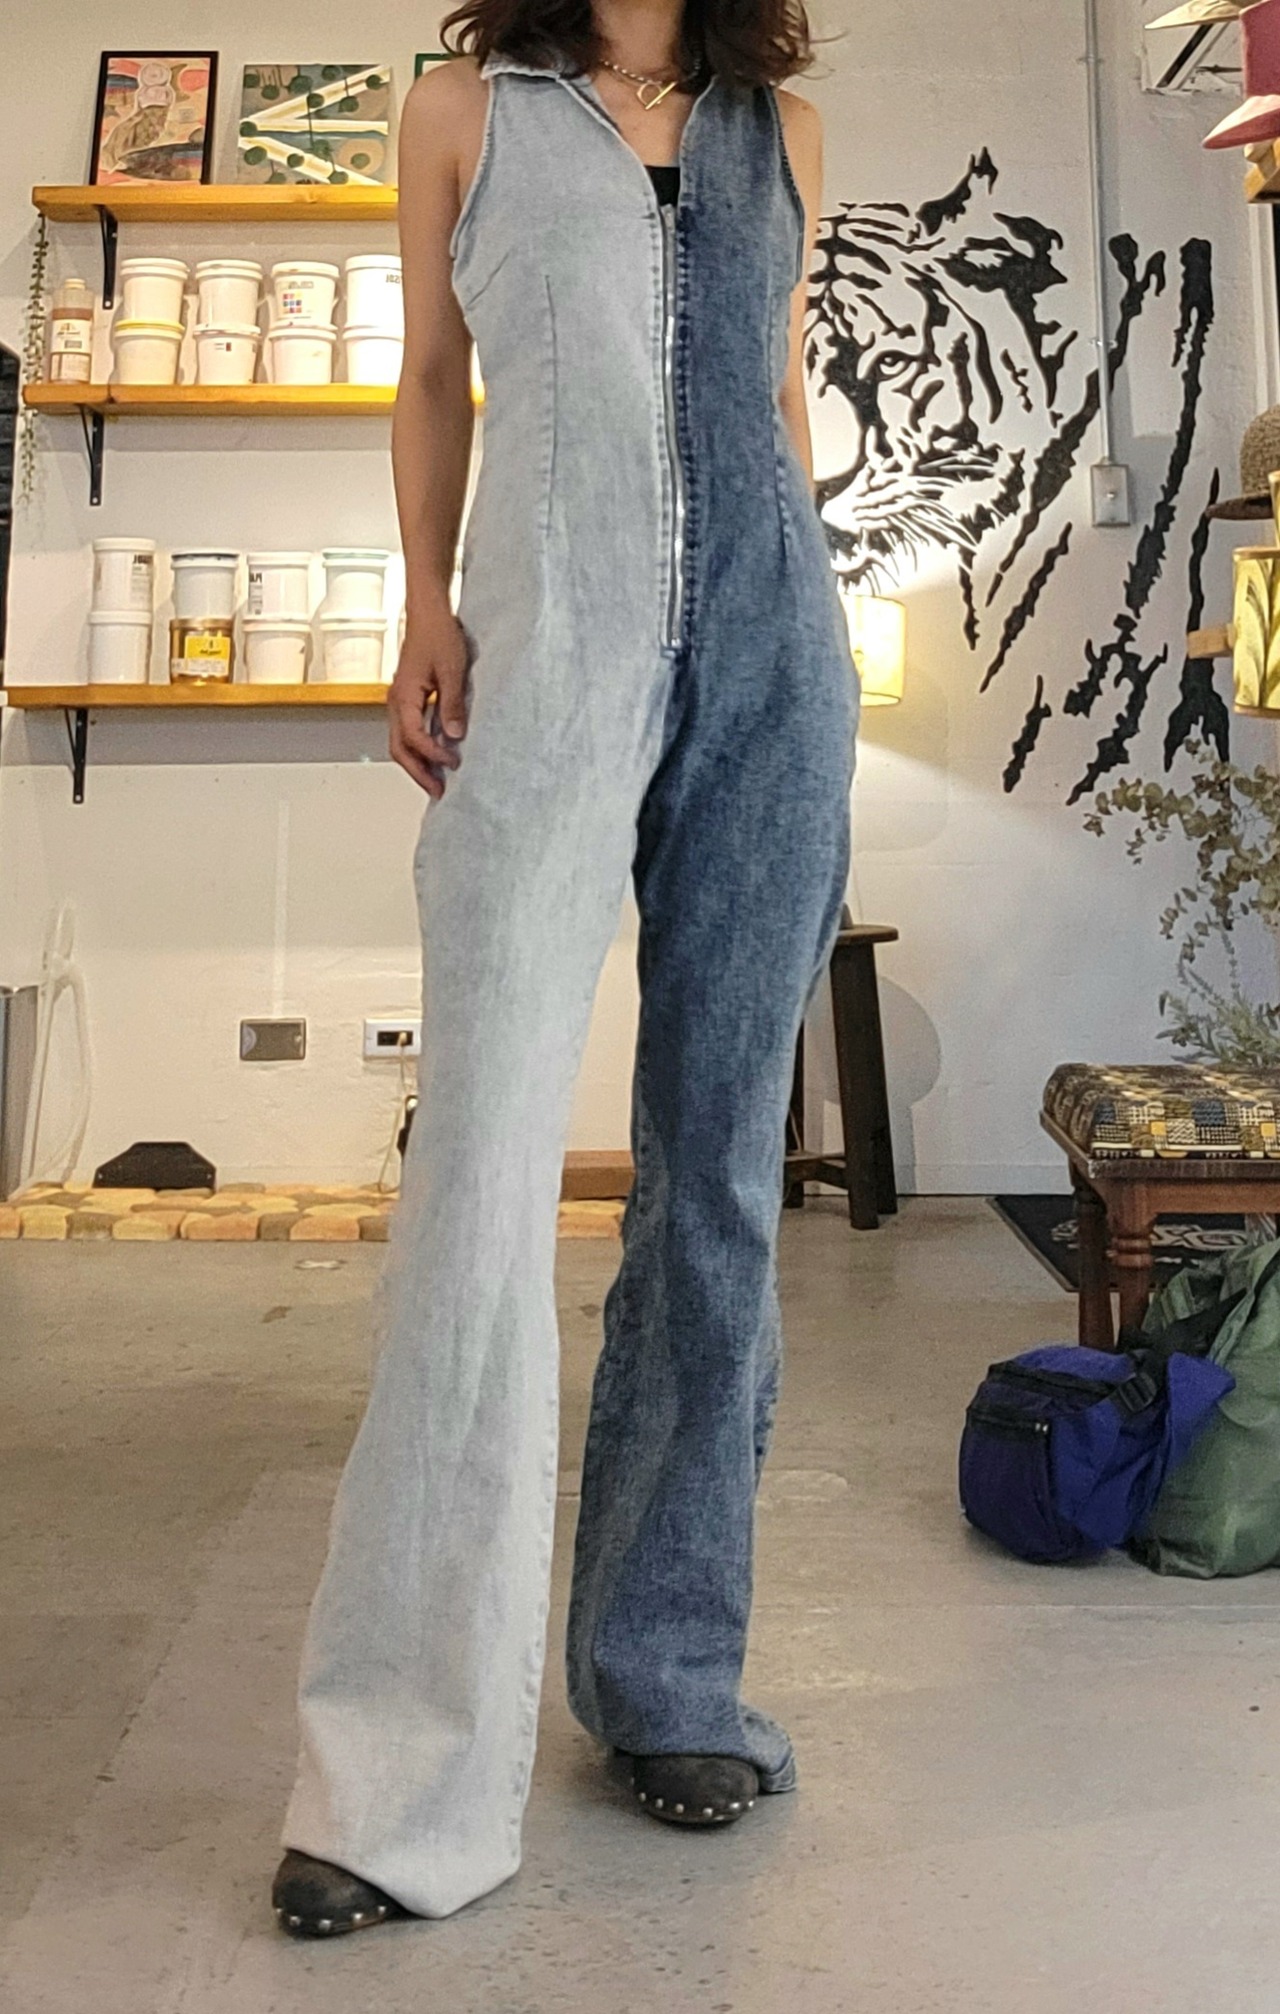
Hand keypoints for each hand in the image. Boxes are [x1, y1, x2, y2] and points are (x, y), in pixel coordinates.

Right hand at [388, 606, 470, 798]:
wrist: (428, 613)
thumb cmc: (438, 634)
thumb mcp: (452, 670)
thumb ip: (452, 704)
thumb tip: (454, 736)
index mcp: (403, 696)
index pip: (414, 737)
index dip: (433, 754)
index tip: (453, 763)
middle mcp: (396, 702)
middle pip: (400, 748)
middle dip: (418, 772)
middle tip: (439, 791)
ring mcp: (399, 701)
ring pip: (401, 742)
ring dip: (418, 763)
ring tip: (436, 780)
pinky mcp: (408, 699)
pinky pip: (408, 731)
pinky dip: (419, 748)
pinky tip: (436, 754)